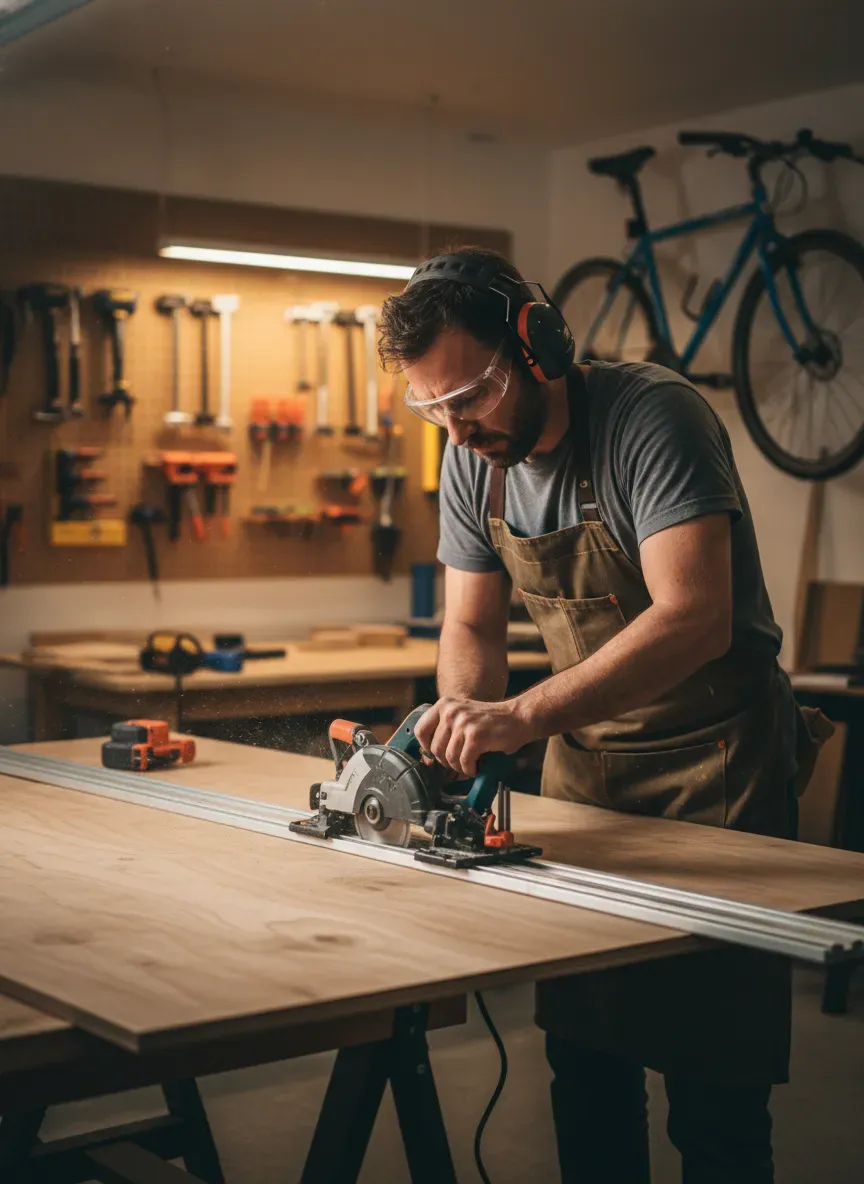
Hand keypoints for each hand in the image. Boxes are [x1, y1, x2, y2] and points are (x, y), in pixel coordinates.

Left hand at [414, 697, 533, 777]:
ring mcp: (463, 723)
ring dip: (460, 767)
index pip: (421, 731)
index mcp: (444, 705)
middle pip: (435, 749)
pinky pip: (464, 763)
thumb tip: (427, 757)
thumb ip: (445, 730)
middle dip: (447, 762)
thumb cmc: (491, 722)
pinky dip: (470, 770)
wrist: (518, 718)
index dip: (427, 748)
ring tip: (471, 763)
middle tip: (460, 762)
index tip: (437, 755)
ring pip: (449, 758)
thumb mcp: (462, 716)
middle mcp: (451, 711)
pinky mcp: (475, 736)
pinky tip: (477, 766)